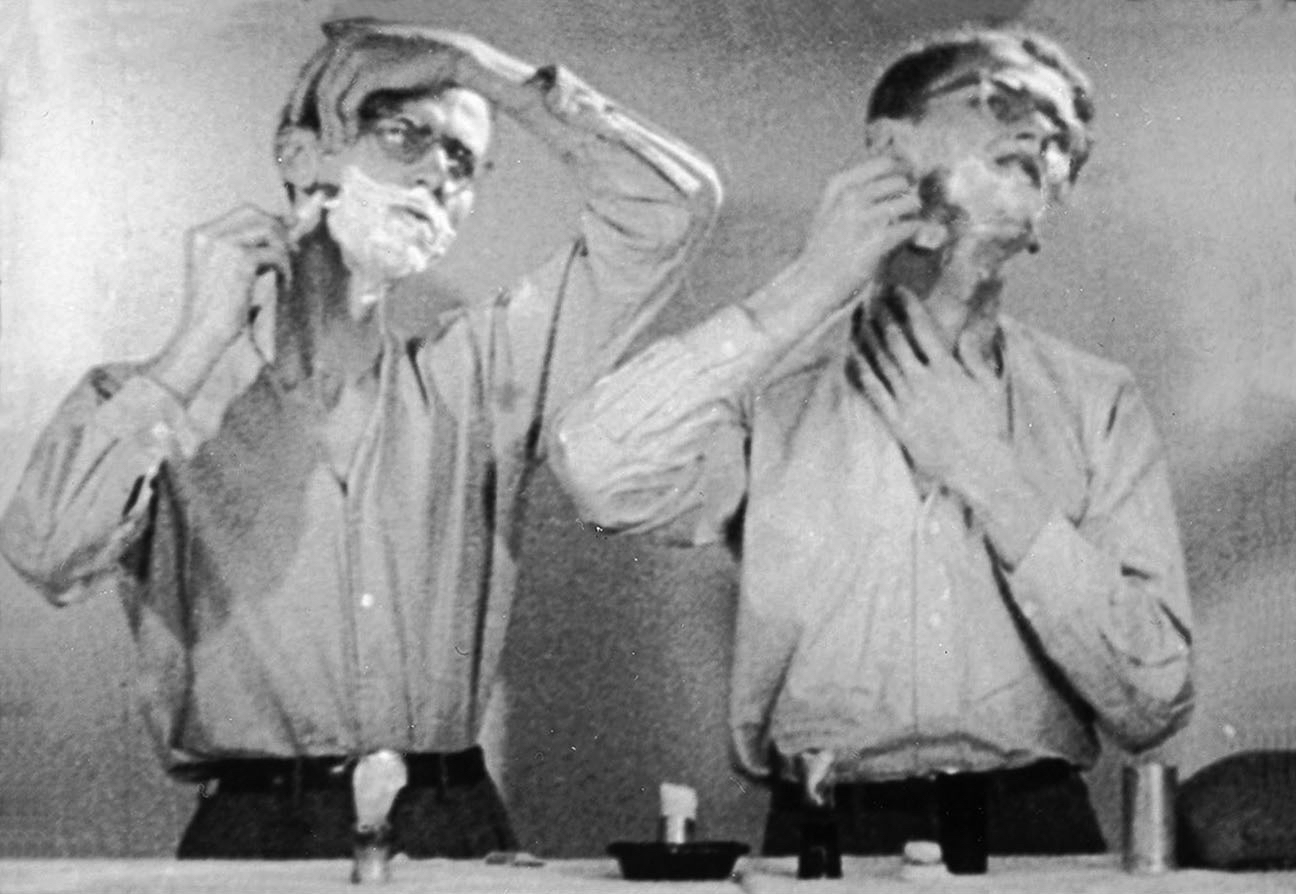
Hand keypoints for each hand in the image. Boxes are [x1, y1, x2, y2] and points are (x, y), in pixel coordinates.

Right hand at [153, 206, 288, 399]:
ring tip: (286, 272)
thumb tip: (280, 234)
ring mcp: (222, 244)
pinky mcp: (239, 258)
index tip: (288, 232)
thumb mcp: (224, 274)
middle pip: (255, 213)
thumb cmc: (215, 313)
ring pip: (268, 229)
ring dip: (283, 249)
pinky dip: (285, 268)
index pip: (242, 212)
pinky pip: (275, 253)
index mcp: (199, 235)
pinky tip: (284, 283)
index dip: (269, 219)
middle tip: (293, 249)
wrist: (202, 335)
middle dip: (279, 227)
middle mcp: (207, 234)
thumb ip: (244, 251)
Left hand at [316, 22, 532, 145]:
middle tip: (309, 141)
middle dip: (309, 116)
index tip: (296, 121)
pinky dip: (344, 125)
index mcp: (343, 37)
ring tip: (334, 148)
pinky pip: (345, 104)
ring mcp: (355, 56)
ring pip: (327, 98)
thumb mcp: (381, 53)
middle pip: (313, 84)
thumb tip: (330, 55)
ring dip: (329, 127)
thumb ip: (355, 52)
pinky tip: (350, 139)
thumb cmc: (417, 61)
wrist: (447, 57)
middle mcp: (343, 42)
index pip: (310, 70)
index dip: (300, 96)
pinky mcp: (368, 72)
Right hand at [798, 157, 925, 305]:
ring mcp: (864, 219)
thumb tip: (899, 177)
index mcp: (839, 185)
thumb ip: (856, 191)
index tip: (909, 181)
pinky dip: (914, 232)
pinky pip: (911, 226)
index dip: (903, 171)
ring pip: (910, 202)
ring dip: (913, 214)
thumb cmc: (824, 247)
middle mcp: (851, 197)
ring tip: (905, 226)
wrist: (813, 282)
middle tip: (905, 211)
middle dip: (907, 195)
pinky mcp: (877, 242)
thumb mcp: (830, 209)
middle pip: (900, 182)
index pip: (885, 163)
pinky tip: (906, 239)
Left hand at [849, 285, 1009, 493]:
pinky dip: (860, 370)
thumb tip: (969, 326)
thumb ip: (975, 354)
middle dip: (881, 315)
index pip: (922, 328)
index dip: (906, 306)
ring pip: (879, 361)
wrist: (980, 468)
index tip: (896, 290)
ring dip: (866, 336)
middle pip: (895, 340)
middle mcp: (925, 383)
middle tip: (870, 296)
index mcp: (949, 370)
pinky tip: (849, 354)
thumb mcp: (990, 386)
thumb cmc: (989, 428)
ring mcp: (908, 403)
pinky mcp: (897, 423)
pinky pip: (872, 391)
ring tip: (857, 317)